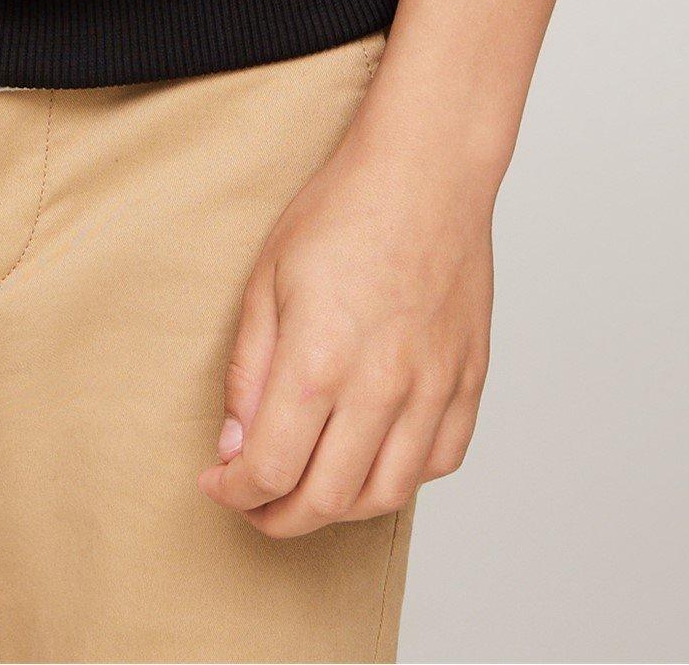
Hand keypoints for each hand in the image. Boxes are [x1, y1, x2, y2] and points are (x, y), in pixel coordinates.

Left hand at [196, 111, 495, 535]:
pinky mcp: (469, 380)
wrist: (426, 170)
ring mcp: (433, 387)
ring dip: (340, 510)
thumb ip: (249, 370)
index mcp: (319, 360)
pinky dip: (404, 477)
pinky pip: (440, 461)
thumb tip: (235, 444)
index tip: (219, 485)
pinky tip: (374, 455)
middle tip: (256, 504)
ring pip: (387, 495)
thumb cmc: (345, 209)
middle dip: (278, 518)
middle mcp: (381, 387)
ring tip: (311, 489)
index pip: (270, 470)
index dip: (235, 492)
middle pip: (325, 500)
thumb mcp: (267, 278)